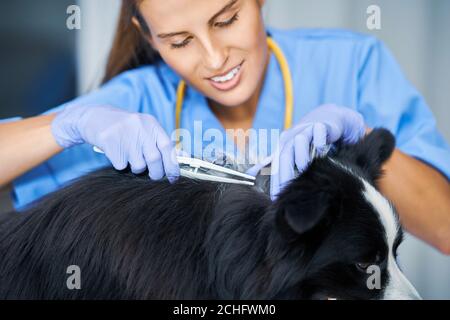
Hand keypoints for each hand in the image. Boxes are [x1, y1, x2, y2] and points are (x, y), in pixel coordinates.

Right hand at [51, 104, 178, 181]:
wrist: (94, 117)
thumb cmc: (126, 128)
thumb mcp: (145, 129)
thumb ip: (162, 144)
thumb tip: (185, 157)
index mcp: (151, 124)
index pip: (167, 147)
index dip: (173, 164)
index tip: (174, 177)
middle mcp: (140, 127)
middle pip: (154, 159)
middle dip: (156, 173)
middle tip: (154, 176)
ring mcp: (124, 135)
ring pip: (138, 165)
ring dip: (137, 168)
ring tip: (130, 157)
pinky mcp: (110, 143)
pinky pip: (122, 166)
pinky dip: (121, 165)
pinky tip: (117, 153)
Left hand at [247, 104, 364, 199]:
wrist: (327, 119)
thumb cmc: (309, 140)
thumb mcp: (294, 152)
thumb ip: (280, 166)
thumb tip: (257, 180)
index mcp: (283, 146)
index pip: (276, 165)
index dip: (275, 182)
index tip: (275, 200)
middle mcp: (292, 137)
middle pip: (284, 155)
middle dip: (284, 174)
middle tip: (286, 191)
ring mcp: (306, 130)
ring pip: (299, 141)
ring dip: (301, 156)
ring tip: (305, 169)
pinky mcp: (321, 125)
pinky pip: (318, 131)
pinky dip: (320, 141)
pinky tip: (323, 151)